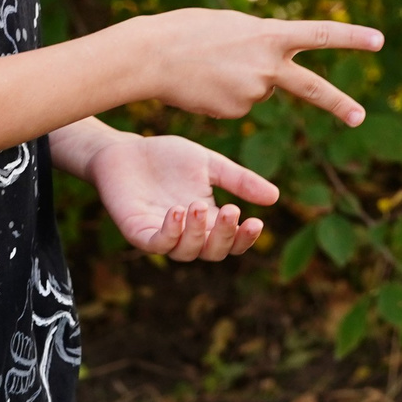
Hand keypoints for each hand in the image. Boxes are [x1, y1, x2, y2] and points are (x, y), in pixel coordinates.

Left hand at [81, 130, 275, 261]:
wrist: (125, 149)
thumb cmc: (166, 157)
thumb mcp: (210, 164)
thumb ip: (239, 181)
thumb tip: (275, 197)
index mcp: (207, 220)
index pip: (231, 241)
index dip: (244, 238)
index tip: (256, 222)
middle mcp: (187, 233)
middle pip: (212, 252)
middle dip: (224, 236)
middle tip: (230, 211)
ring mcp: (162, 235)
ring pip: (186, 252)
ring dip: (197, 233)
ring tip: (198, 204)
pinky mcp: (138, 232)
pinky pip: (157, 244)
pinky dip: (170, 232)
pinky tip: (177, 211)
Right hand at [137, 10, 383, 124]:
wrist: (154, 56)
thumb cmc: (188, 30)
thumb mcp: (234, 25)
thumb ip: (259, 41)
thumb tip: (269, 68)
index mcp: (270, 35)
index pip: (320, 34)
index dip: (351, 37)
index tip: (379, 40)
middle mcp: (268, 66)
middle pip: (312, 88)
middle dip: (339, 103)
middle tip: (360, 117)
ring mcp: (253, 92)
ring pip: (259, 91)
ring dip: (240, 82)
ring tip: (210, 67)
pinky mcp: (236, 112)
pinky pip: (238, 105)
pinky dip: (224, 96)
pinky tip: (204, 85)